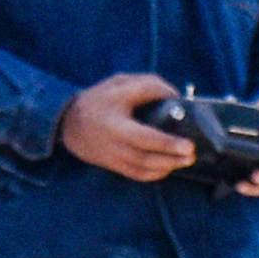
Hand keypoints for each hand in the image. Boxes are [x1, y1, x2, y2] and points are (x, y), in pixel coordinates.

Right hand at [61, 75, 196, 182]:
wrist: (67, 121)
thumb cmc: (99, 99)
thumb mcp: (120, 83)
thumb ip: (149, 86)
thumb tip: (175, 97)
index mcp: (114, 122)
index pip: (144, 137)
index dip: (167, 143)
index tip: (188, 144)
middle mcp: (112, 144)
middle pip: (145, 157)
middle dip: (171, 158)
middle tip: (192, 153)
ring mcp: (111, 157)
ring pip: (141, 169)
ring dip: (166, 167)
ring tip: (187, 161)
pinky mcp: (112, 165)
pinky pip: (135, 174)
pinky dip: (153, 174)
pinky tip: (168, 168)